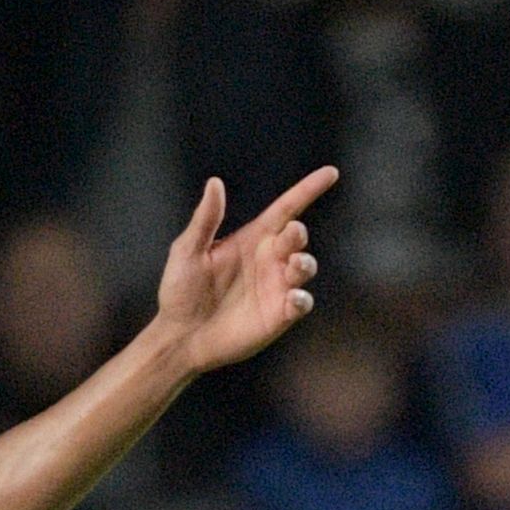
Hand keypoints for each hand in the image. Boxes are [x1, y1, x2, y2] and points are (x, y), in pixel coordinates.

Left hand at [152, 167, 333, 375]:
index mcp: (252, 239)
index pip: (286, 209)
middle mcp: (269, 260)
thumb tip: (215, 183)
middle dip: (298, 234)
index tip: (330, 173)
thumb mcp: (187, 250)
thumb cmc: (180, 291)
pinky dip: (302, 299)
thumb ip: (205, 220)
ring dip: (305, 263)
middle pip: (296, 238)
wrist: (179, 336)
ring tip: (295, 264)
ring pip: (305, 268)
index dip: (308, 190)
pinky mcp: (278, 316)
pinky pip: (301, 303)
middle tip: (291, 234)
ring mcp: (276, 288)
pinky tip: (293, 298)